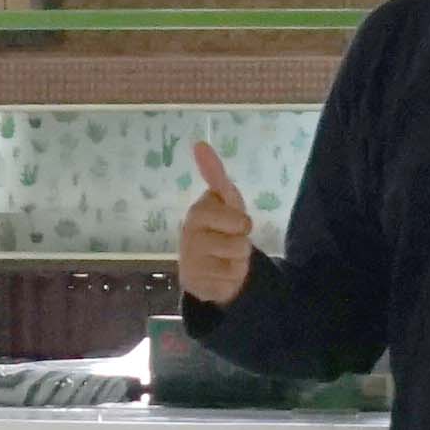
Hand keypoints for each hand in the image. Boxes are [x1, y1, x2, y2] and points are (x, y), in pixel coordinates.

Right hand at [176, 139, 254, 309]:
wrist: (208, 264)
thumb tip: (199, 143)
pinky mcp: (195, 286)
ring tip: (225, 257)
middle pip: (240, 244)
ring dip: (238, 262)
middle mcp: (188, 237)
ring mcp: (190, 263)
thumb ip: (215, 174)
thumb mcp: (225, 201)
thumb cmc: (220, 227)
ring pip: (237, 264)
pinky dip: (230, 281)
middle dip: (242, 243)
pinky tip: (219, 274)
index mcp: (197, 213)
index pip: (236, 220)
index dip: (241, 223)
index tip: (238, 224)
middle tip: (229, 240)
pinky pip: (229, 284)